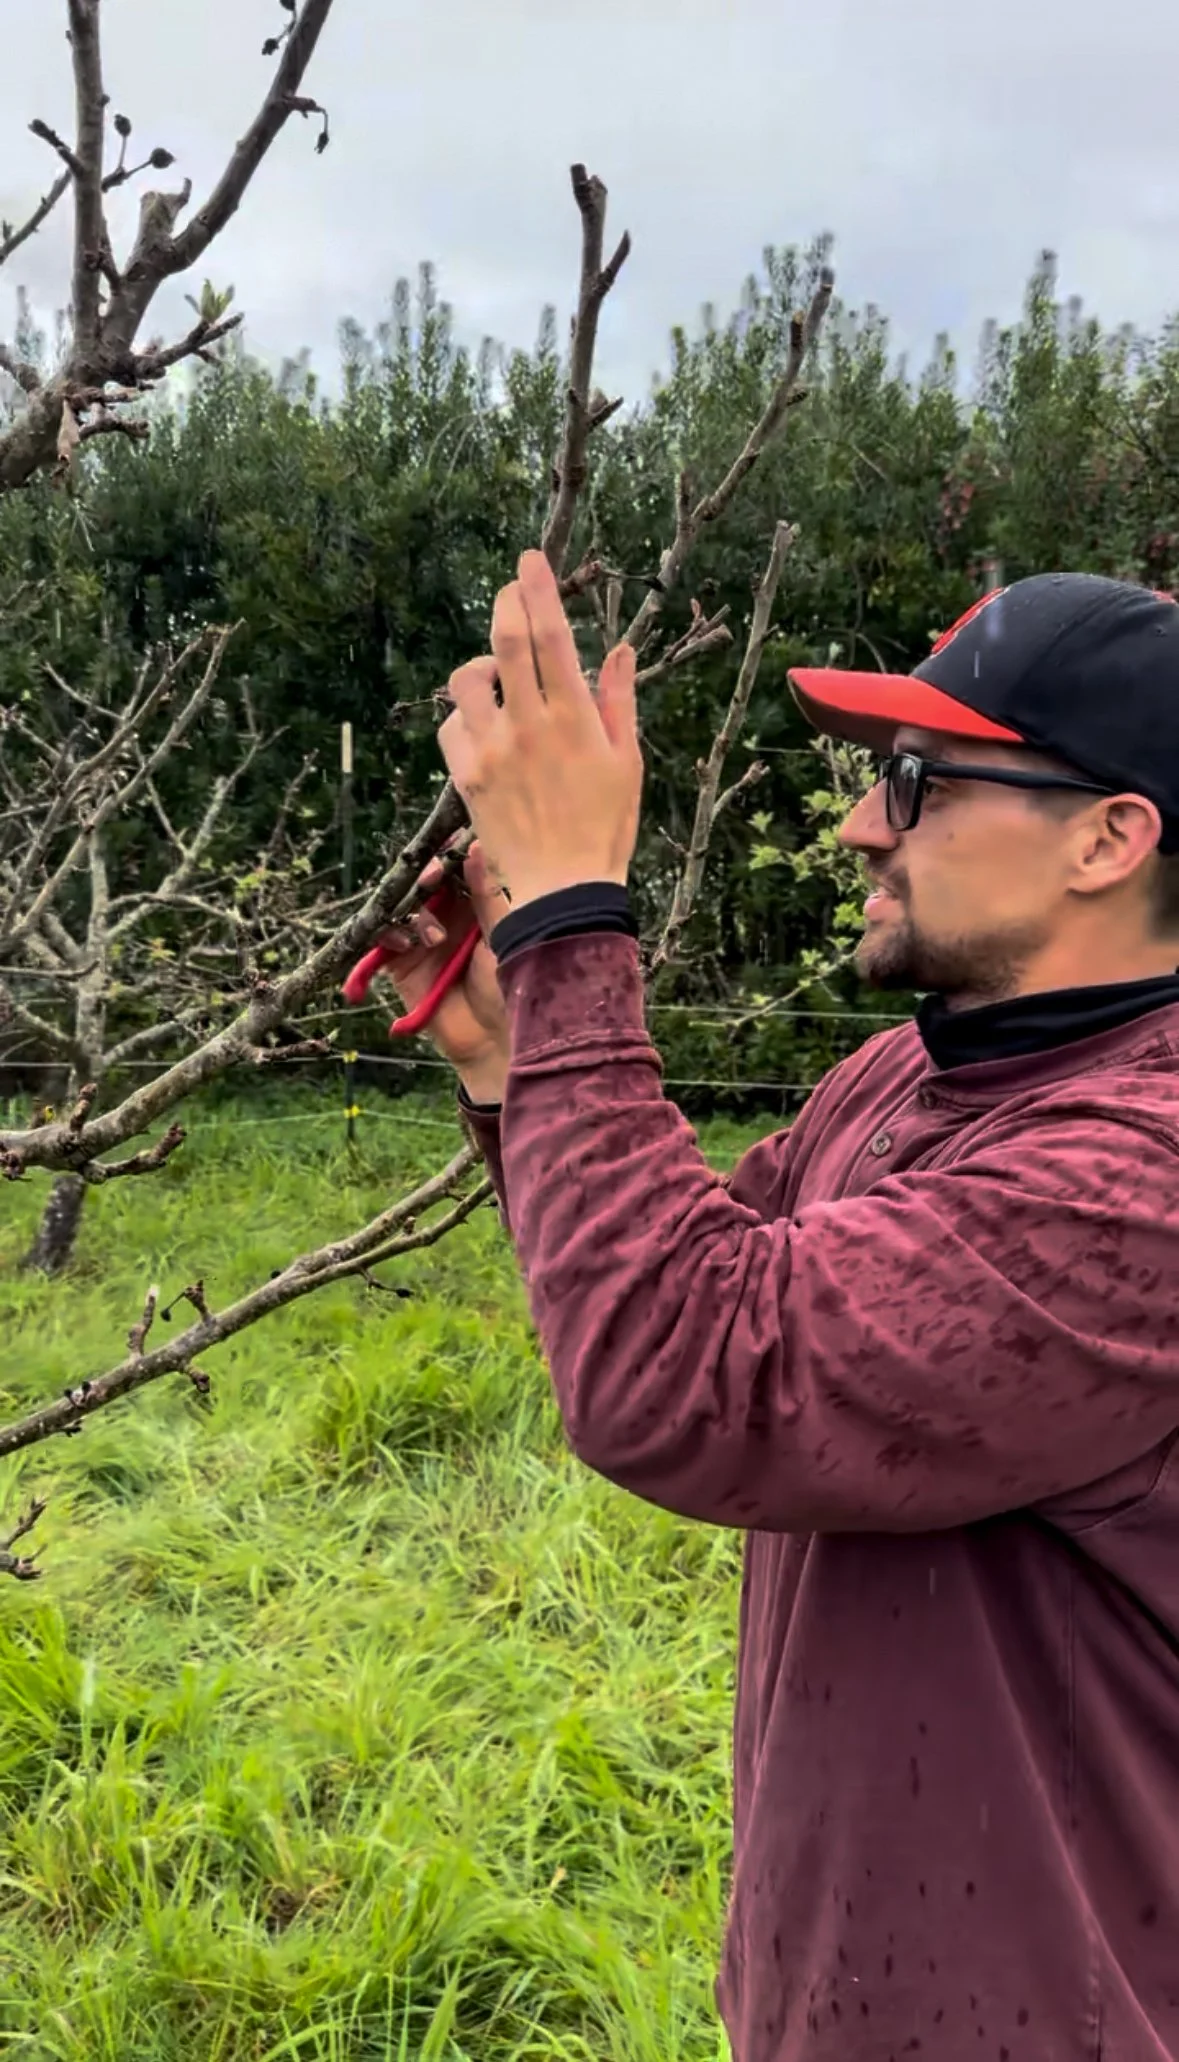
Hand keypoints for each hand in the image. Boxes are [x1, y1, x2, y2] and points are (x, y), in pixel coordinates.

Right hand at [379, 840, 510, 1102]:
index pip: (453, 871)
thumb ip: (486, 894)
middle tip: (430, 880)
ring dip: (413, 913)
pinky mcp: (401, 965)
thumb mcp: (504, 936)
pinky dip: (389, 934)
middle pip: (422, 885)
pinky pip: (384, 938)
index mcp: (476, 906)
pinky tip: (404, 943)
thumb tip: (475, 846)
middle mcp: (447, 918)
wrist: (495, 1040)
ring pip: (402, 907)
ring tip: (435, 938)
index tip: (445, 853)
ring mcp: (422, 940)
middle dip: (423, 879)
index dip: (445, 859)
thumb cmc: (513, 987)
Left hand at [437, 550, 642, 912]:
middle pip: (506, 642)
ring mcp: (493, 751)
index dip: (538, 590)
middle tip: (510, 589)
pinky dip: (463, 716)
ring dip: (481, 664)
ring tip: (499, 675)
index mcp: (575, 720)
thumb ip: (619, 701)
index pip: (552, 637)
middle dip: (506, 603)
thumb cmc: (606, 827)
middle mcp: (529, 727)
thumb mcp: (627, 762)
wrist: (563, 890)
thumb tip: (620, 650)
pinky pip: (450, 727)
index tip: (530, 560)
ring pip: (468, 681)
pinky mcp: (467, 777)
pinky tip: (483, 724)